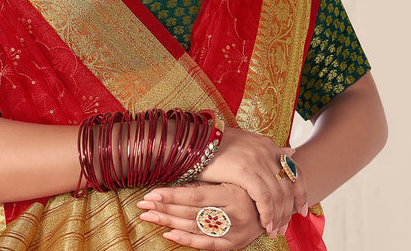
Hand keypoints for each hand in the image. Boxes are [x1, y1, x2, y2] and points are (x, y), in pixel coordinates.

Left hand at [137, 182, 263, 249]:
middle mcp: (235, 216)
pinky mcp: (235, 244)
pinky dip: (186, 240)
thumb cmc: (249, 182)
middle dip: (164, 208)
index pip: (195, 196)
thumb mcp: (230, 176)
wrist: (275, 203)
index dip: (172, 195)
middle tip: (142, 204)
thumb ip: (206, 179)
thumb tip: (175, 174)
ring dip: (169, 222)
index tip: (151, 193)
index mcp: (234, 194)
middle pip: (191, 213)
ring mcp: (235, 233)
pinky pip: (207, 244)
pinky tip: (169, 232)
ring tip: (149, 215)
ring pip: (195, 229)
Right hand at [198, 128, 307, 235]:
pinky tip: (265, 224)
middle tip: (284, 227)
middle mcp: (266, 151)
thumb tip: (291, 150)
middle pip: (288, 187)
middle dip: (288, 210)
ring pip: (277, 195)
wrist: (196, 139)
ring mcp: (257, 161)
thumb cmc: (218, 143)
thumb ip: (268, 150)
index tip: (302, 209)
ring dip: (278, 216)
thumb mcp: (247, 142)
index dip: (301, 192)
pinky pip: (264, 199)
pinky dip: (267, 214)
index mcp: (268, 145)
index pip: (294, 171)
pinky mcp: (245, 171)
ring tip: (273, 231)